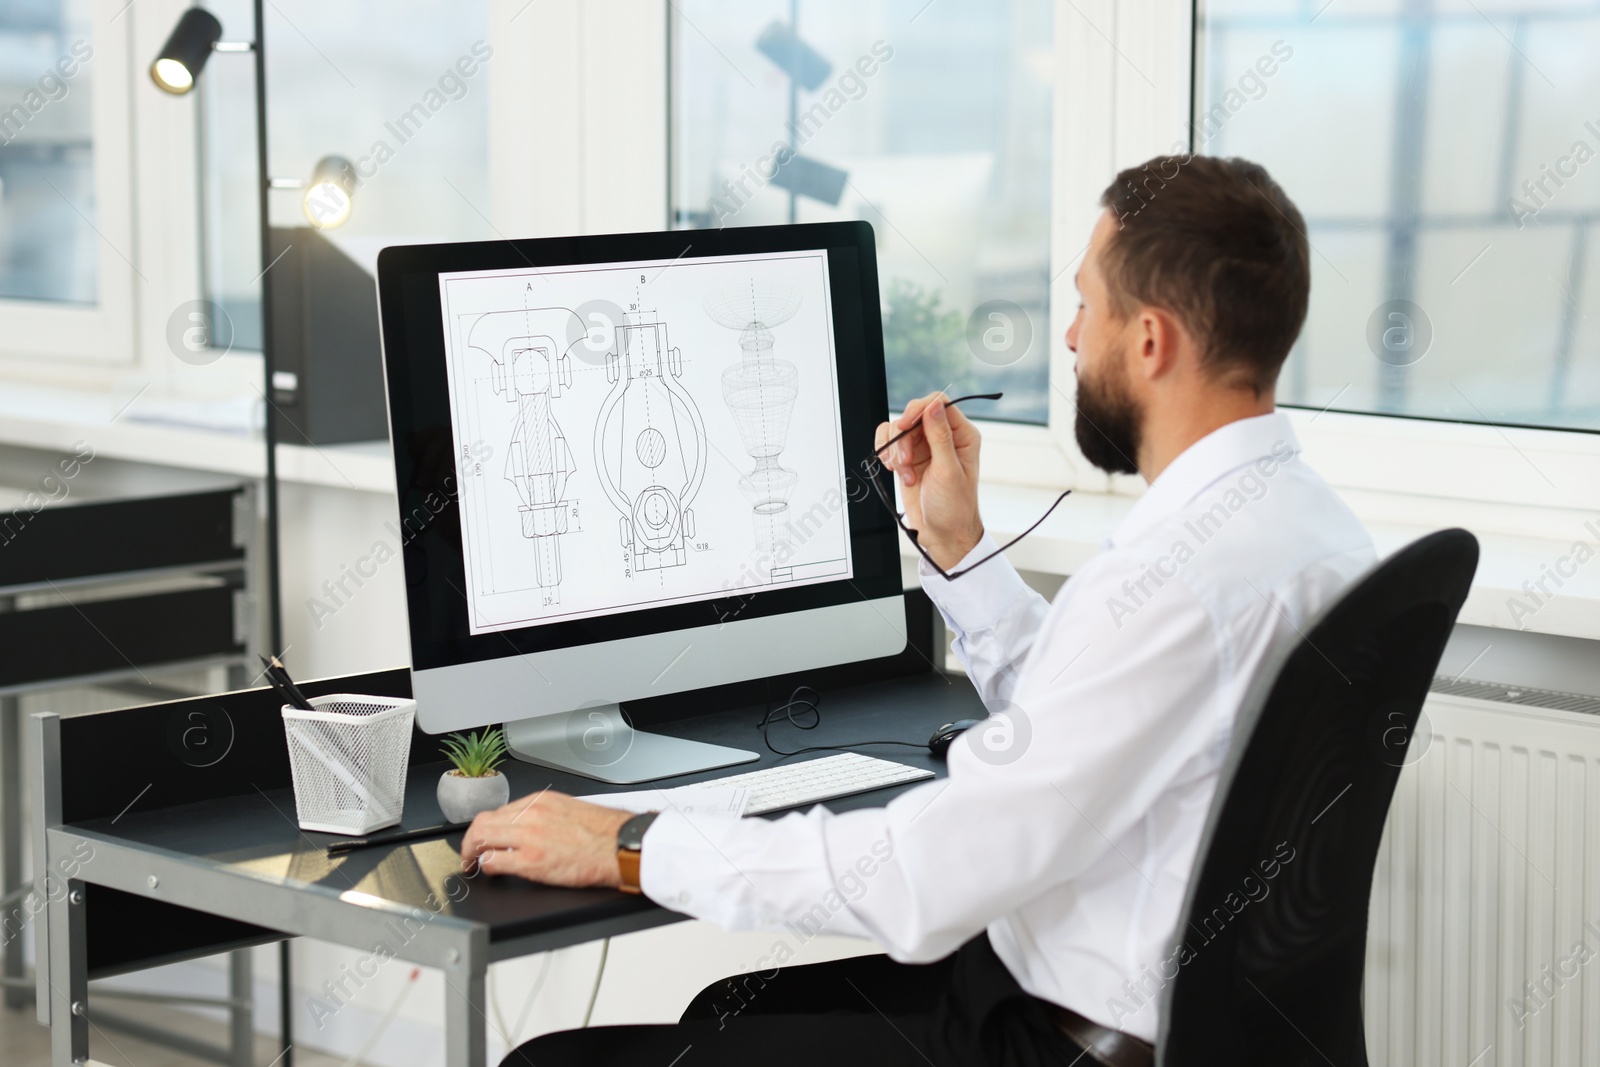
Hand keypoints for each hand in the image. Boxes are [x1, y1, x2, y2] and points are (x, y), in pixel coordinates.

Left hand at [459, 791, 633, 887]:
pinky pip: (493, 861)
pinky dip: (486, 867)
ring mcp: (528, 836)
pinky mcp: (530, 861)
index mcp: (541, 801)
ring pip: (481, 839)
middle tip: (469, 852)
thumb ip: (546, 816)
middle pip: (483, 822)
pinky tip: (491, 872)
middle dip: (471, 839)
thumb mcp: (570, 811)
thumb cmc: (604, 833)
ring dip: (471, 852)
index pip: (500, 811)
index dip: (487, 827)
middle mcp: (531, 814)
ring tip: (472, 864)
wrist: (620, 846)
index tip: (485, 837)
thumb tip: (529, 827)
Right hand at [874, 393, 983, 570]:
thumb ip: (940, 437)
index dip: (918, 410)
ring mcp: (924, 447)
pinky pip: (889, 442)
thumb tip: (933, 406)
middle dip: (904, 438)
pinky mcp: (908, 458)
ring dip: (895, 451)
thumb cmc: (954, 508)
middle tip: (904, 461)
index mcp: (962, 436)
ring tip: (904, 474)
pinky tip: (893, 470)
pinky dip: (886, 453)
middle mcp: (943, 437)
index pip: (938, 404)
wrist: (942, 534)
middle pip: (914, 415)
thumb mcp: (948, 471)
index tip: (905, 426)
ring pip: (898, 429)